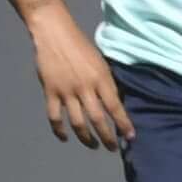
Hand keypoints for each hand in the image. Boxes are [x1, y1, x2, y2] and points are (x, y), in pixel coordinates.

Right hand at [27, 16, 132, 153]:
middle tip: (112, 147)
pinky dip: (59, 131)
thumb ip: (106, 82)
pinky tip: (65, 138)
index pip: (115, 107)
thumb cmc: (80, 45)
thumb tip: (116, 103)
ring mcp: (67, 91)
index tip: (130, 137)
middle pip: (98, 119)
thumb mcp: (100, 62)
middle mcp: (85, 88)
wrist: (55, 33)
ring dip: (87, 138)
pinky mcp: (51, 92)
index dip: (123, 124)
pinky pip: (55, 117)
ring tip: (93, 145)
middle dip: (107, 137)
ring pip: (78, 123)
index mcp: (100, 78)